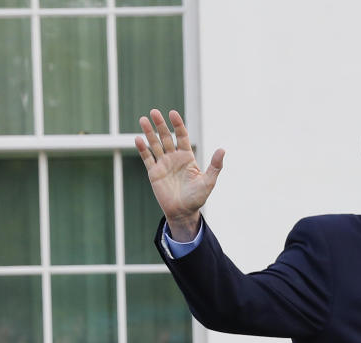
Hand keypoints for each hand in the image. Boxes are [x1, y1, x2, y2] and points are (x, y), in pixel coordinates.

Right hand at [134, 108, 224, 241]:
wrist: (183, 212)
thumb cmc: (197, 198)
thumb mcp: (208, 182)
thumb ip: (215, 166)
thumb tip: (222, 150)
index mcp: (187, 157)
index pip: (182, 136)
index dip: (178, 124)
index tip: (173, 113)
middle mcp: (174, 158)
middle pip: (166, 137)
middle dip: (160, 124)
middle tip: (154, 112)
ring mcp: (163, 164)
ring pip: (155, 144)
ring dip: (149, 133)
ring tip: (143, 119)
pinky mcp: (154, 173)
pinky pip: (147, 159)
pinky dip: (143, 149)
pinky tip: (138, 139)